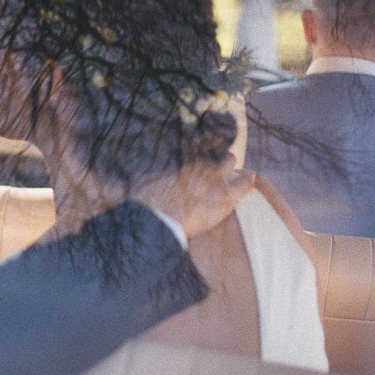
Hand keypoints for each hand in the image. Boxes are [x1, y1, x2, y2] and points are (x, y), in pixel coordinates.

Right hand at [131, 154, 254, 238]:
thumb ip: (143, 177)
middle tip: (216, 169)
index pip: (198, 153)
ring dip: (231, 168)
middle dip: (217, 160)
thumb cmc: (148, 204)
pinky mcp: (227, 197)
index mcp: (182, 162)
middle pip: (215, 154)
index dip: (200, 159)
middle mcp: (200, 165)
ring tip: (234, 175)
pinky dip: (248, 180)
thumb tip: (125, 177)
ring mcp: (215, 179)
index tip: (198, 165)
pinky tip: (249, 180)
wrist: (160, 221)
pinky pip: (246, 181)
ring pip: (231, 161)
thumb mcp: (139, 183)